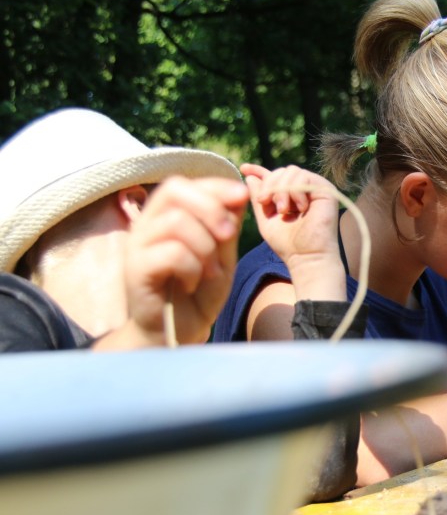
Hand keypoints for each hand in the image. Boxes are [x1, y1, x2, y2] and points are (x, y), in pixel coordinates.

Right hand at [123, 176, 248, 344]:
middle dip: (210, 208)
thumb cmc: (199, 291)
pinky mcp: (135, 269)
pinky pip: (171, 253)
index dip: (215, 185)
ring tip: (209, 270)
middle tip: (228, 236)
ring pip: (175, 222)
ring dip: (205, 246)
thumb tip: (240, 191)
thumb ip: (227, 225)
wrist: (179, 331)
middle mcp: (147, 224)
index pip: (184, 183)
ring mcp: (137, 245)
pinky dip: (192, 268)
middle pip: (174, 190)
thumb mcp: (222, 254)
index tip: (243, 195)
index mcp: (166, 215)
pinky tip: (191, 283)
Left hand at [241, 163, 344, 300]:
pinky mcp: (326, 190)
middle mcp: (304, 189)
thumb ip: (258, 199)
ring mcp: (316, 188)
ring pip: (291, 171)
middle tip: (268, 204)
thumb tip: (250, 177)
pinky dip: (296, 191)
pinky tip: (298, 208)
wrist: (307, 257)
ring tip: (284, 210)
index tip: (244, 168)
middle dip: (270, 185)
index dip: (258, 170)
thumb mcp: (266, 220)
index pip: (274, 176)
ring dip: (282, 190)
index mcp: (290, 196)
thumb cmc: (288, 244)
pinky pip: (304, 177)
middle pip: (281, 171)